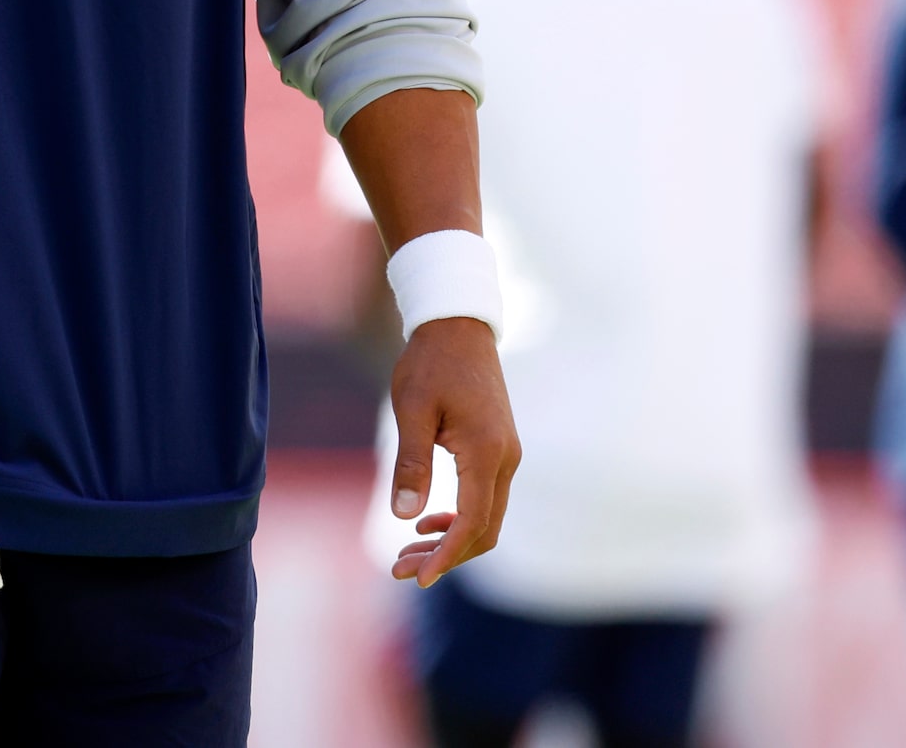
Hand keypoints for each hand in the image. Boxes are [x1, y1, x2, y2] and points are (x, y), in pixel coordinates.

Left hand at [387, 316, 520, 586]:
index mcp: (486, 451)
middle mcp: (506, 458)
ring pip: (486, 518)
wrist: (458, 326)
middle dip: (445, 557)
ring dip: (450, 541)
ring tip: (406, 553)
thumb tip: (405, 517)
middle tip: (399, 570)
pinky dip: (459, 519)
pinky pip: (485, 499)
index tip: (417, 578)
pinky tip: (426, 522)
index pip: (471, 522)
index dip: (446, 556)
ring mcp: (506, 455)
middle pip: (484, 530)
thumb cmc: (430, 363)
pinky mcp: (499, 450)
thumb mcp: (411, 409)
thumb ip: (410, 462)